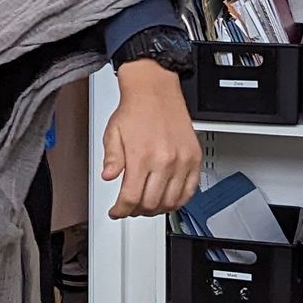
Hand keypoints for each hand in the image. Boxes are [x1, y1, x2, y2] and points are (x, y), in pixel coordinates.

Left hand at [102, 60, 201, 219]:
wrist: (155, 90)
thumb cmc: (135, 109)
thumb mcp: (113, 133)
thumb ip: (111, 158)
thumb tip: (107, 177)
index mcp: (141, 156)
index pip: (131, 197)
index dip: (121, 211)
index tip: (116, 211)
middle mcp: (164, 160)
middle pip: (151, 204)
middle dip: (136, 211)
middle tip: (129, 208)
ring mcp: (182, 161)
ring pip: (171, 202)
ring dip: (157, 210)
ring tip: (147, 206)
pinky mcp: (194, 159)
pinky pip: (190, 191)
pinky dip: (178, 201)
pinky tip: (168, 200)